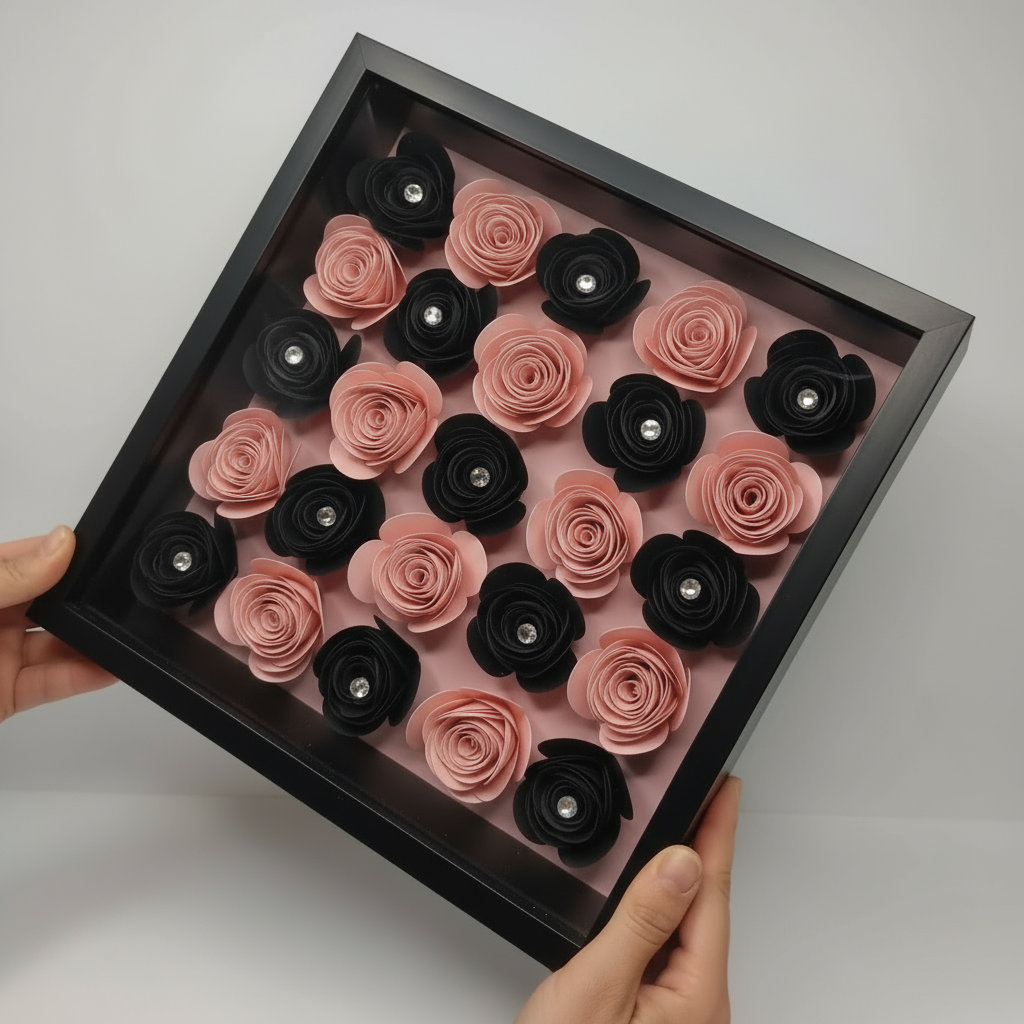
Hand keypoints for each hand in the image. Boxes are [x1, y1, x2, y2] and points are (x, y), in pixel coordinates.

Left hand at [0, 526, 116, 722]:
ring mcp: (1, 655)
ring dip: (93, 640)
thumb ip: (8, 577)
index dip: (68, 554)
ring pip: (60, 643)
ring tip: (125, 634)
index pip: (30, 557)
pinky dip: (85, 676)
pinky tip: (111, 667)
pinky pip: (54, 683)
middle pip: (54, 601)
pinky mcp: (8, 695)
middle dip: (88, 600)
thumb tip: (61, 544)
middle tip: (124, 595)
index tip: (107, 550)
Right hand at [515, 775, 740, 1023]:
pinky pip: (665, 949)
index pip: (711, 894)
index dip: (718, 833)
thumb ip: (642, 922)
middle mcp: (696, 1009)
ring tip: (684, 831)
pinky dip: (659, 911)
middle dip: (707, 848)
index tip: (727, 788)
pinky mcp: (652, 1019)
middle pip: (706, 908)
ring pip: (685, 929)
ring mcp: (676, 1017)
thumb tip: (682, 863)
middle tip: (707, 795)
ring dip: (683, 878)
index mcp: (696, 998)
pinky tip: (651, 896)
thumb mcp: (599, 988)